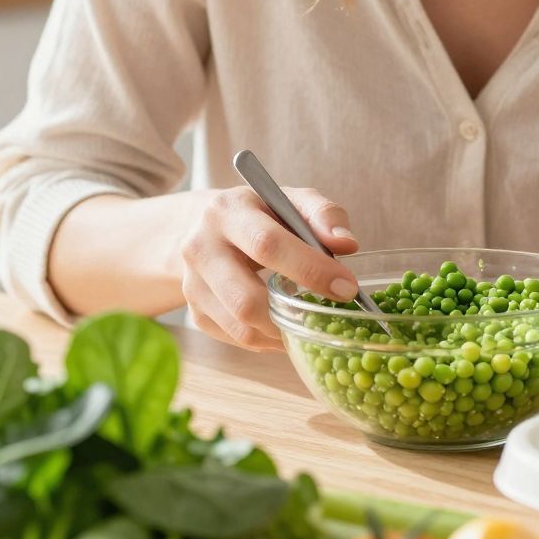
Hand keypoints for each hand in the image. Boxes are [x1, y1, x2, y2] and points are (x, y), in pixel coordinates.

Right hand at [173, 185, 361, 351]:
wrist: (201, 226)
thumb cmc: (258, 213)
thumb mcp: (288, 200)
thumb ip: (322, 213)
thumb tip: (347, 243)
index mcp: (227, 211)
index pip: (266, 245)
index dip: (310, 269)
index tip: (346, 286)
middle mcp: (200, 247)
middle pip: (245, 298)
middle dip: (293, 313)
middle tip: (327, 315)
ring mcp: (192, 283)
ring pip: (240, 325)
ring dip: (281, 331)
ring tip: (307, 321)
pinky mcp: (194, 310)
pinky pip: (235, 337)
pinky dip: (267, 339)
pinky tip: (284, 324)